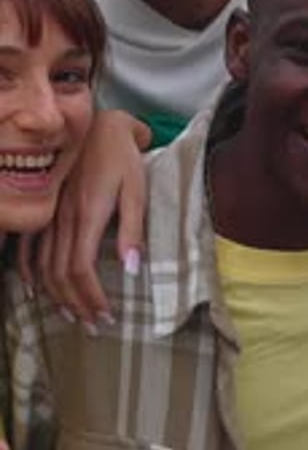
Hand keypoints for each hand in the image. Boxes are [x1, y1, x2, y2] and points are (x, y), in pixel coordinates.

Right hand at [19, 110, 149, 324]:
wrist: (100, 124)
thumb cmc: (123, 156)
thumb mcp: (136, 189)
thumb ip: (132, 229)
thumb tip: (131, 269)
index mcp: (87, 216)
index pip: (81, 270)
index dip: (91, 298)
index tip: (104, 317)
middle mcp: (63, 218)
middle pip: (61, 274)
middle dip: (77, 304)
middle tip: (93, 326)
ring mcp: (50, 212)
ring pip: (44, 264)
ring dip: (56, 294)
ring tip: (72, 315)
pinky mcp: (46, 205)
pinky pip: (29, 245)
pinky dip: (29, 270)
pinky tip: (36, 288)